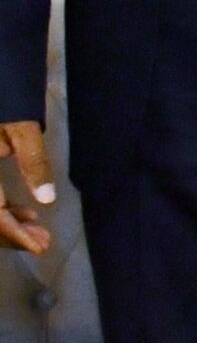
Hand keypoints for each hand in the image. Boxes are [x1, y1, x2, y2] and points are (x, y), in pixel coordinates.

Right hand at [0, 121, 54, 254]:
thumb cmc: (6, 94)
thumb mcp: (22, 125)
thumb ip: (32, 161)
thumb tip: (46, 199)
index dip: (12, 235)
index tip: (39, 247)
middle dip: (10, 234)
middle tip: (44, 241)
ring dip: (5, 224)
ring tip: (38, 230)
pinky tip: (24, 212)